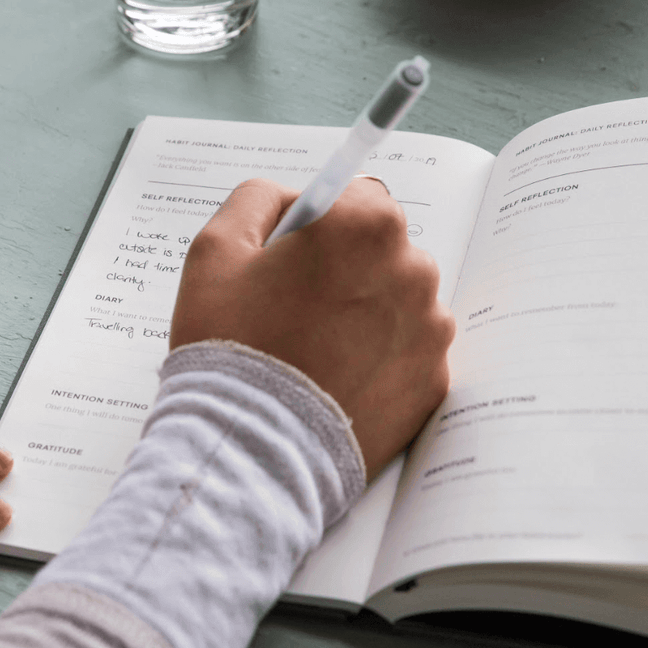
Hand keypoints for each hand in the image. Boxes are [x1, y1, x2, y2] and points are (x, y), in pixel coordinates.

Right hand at [171, 177, 455, 477]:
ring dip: (367, 313)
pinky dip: (380, 360)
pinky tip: (337, 379)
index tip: (294, 258)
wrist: (252, 449)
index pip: (357, 197)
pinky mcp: (433, 381)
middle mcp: (412, 270)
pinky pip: (408, 352)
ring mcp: (430, 330)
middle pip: (382, 250)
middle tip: (295, 310)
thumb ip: (255, 201)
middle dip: (347, 268)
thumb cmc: (231, 347)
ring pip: (399, 301)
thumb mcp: (214, 251)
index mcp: (365, 225)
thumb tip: (290, 199)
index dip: (320, 225)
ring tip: (314, 351)